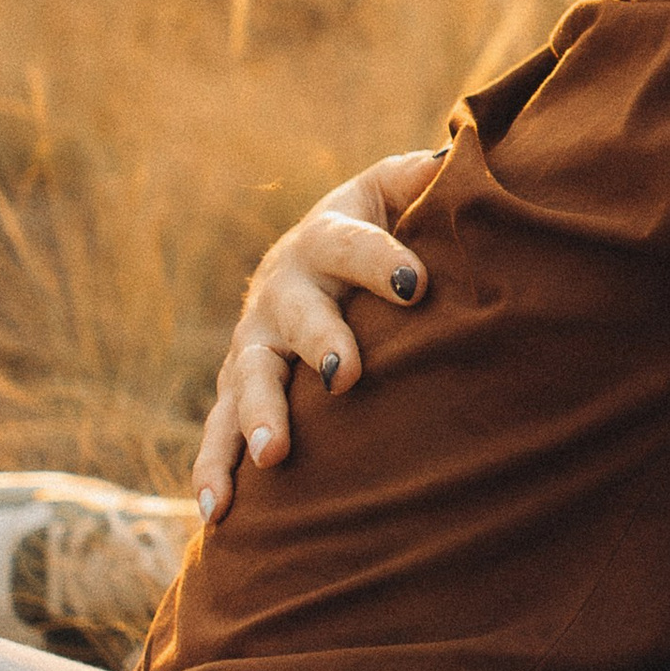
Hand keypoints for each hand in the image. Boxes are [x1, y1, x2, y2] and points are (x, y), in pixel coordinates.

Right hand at [189, 147, 443, 517]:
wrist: (314, 257)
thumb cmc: (378, 224)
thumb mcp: (396, 189)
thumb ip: (424, 177)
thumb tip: (457, 156)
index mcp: (328, 237)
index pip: (354, 246)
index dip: (382, 261)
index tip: (417, 285)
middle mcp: (283, 291)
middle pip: (296, 317)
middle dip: (319, 344)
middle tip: (344, 378)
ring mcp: (254, 343)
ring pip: (248, 381)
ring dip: (258, 418)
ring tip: (274, 457)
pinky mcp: (237, 391)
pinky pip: (217, 433)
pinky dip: (213, 471)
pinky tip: (215, 514)